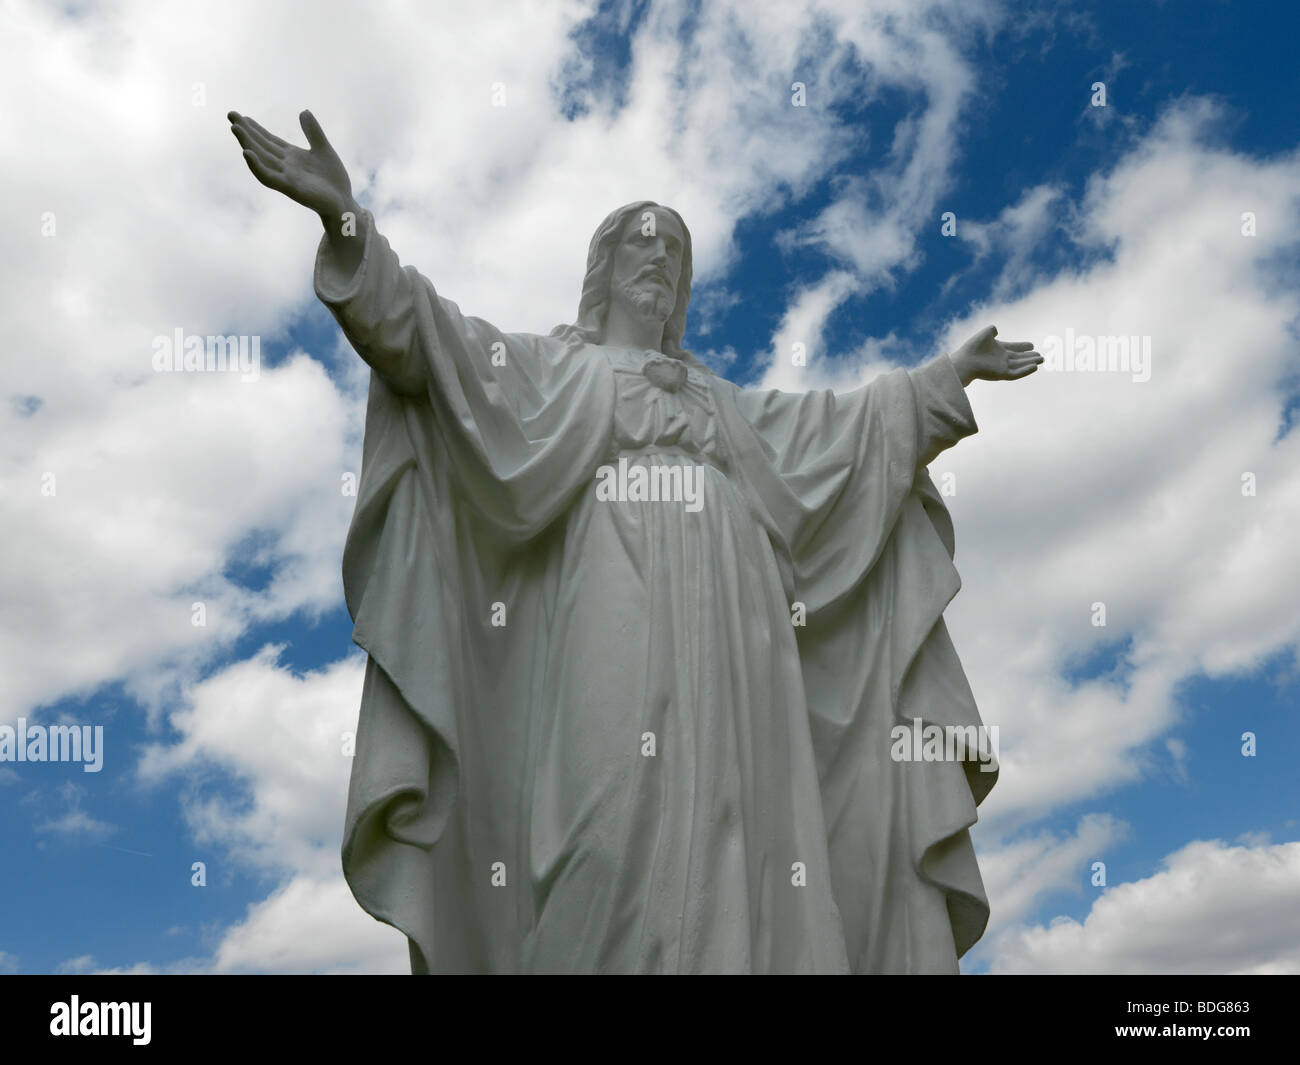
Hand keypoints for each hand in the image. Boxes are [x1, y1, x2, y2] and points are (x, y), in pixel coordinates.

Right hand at [228, 109, 355, 219]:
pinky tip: (247, 153)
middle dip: (245, 131)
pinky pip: (269, 177)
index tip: (240, 116)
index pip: (268, 139)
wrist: (344, 202)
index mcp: (290, 156)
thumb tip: (303, 111)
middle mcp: (284, 166)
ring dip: (247, 144)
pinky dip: (257, 166)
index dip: (254, 128)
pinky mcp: (290, 188)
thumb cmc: (333, 179)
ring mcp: (285, 177)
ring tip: (235, 129)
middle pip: (260, 146)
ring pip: (261, 159)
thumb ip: (313, 132)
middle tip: (231, 115)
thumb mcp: (323, 149)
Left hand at [948, 325, 1042, 385]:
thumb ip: (992, 330)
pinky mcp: (1002, 374)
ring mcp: (1002, 367)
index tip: (1032, 345)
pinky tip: (1034, 367)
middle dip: (1029, 357)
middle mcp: (1001, 359)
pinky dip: (1025, 370)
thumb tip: (995, 329)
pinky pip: (1016, 373)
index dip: (1022, 347)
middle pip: (1018, 358)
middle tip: (1041, 356)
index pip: (1013, 348)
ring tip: (1041, 360)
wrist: (965, 360)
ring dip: (1030, 363)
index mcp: (998, 349)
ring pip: (1020, 365)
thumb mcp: (985, 334)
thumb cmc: (972, 347)